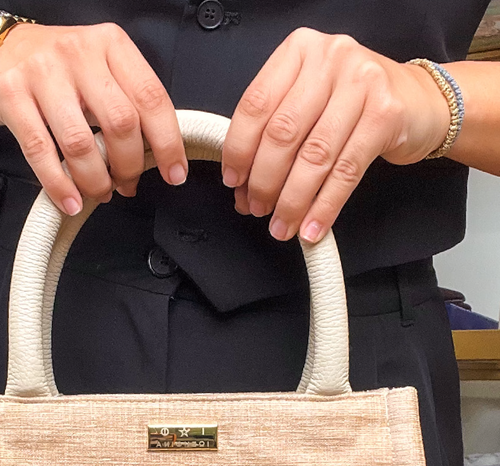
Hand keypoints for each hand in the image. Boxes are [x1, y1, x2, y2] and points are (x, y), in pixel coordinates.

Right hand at [0, 22, 187, 213]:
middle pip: (120, 123)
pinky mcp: (11, 94)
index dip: (167, 143)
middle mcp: (79, 52)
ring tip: (99, 193)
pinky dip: (59, 184)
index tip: (174, 174)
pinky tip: (71, 200)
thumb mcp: (100, 70)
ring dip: (95, 180)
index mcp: (111, 44)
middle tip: (127, 185)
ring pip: (80, 142)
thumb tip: (154, 157)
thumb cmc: (58, 70)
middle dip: (129, 166)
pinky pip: (40, 150)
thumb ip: (128, 103)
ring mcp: (42, 72)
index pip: (151, 98)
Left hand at [221, 28, 450, 241]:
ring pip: (314, 156)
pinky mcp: (385, 115)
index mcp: (299, 50)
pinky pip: (346, 172)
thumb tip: (242, 184)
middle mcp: (330, 58)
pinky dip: (325, 207)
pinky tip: (312, 228)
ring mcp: (361, 84)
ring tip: (282, 226)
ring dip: (292, 200)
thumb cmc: (354, 103)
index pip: (256, 104)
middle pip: (283, 133)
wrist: (419, 100)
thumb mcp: (310, 97)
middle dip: (264, 181)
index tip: (233, 182)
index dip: (239, 149)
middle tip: (257, 209)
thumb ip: (276, 127)